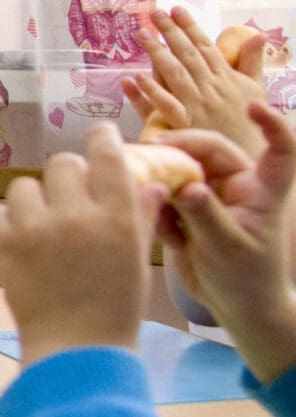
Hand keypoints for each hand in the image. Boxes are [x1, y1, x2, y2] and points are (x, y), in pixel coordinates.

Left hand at [0, 123, 161, 367]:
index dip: (102, 138)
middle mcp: (76, 215)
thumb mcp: (138, 259)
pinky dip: (3, 222)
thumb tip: (149, 183)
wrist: (78, 349)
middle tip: (70, 200)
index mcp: (116, 217)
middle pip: (61, 163)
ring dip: (33, 201)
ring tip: (43, 227)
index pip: (107, 155)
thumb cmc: (115, 306)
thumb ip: (140, 216)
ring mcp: (36, 229)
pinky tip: (18, 239)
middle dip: (66, 177)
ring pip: (24, 186)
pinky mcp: (4, 245)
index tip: (99, 134)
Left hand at [127, 6, 268, 157]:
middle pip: (187, 55)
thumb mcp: (255, 90)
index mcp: (226, 78)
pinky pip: (167, 106)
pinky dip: (152, 92)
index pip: (205, 47)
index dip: (190, 27)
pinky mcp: (186, 126)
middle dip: (170, 32)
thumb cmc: (248, 122)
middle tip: (153, 13)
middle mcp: (211, 89)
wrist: (248, 159)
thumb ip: (252, 62)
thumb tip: (258, 35)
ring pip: (175, 74)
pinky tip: (136, 77)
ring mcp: (198, 106)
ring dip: (157, 53)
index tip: (175, 9)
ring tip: (140, 33)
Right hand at [151, 107, 295, 383]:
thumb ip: (206, 215)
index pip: (279, 151)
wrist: (233, 308)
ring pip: (179, 170)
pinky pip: (163, 195)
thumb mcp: (229, 249)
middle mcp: (234, 186)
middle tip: (147, 151)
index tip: (254, 107)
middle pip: (206, 151)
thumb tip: (187, 186)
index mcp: (260, 191)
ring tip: (137, 185)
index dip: (272, 126)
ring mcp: (208, 197)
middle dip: (178, 148)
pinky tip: (155, 227)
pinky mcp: (185, 211)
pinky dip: (153, 205)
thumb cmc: (246, 279)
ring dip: (158, 176)